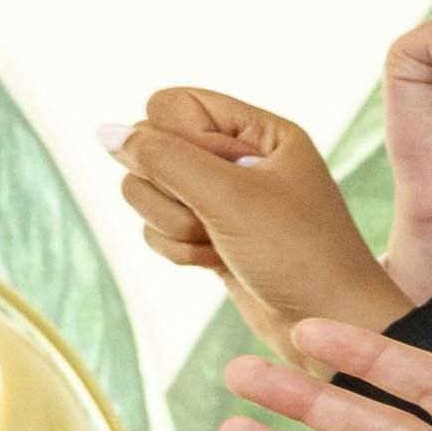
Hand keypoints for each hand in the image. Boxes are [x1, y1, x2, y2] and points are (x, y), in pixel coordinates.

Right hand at [112, 92, 388, 360]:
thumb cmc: (298, 254)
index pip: (171, 105)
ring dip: (175, 226)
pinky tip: (216, 262)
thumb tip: (103, 131)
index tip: (211, 176)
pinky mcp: (207, 232)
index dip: (173, 140)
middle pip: (149, 149)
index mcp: (259, 130)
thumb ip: (163, 158)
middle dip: (172, 192)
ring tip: (222, 244)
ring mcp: (220, 197)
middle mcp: (238, 157)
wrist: (328, 326)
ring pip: (145, 191)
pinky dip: (178, 249)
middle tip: (219, 218)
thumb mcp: (230, 197)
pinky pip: (156, 226)